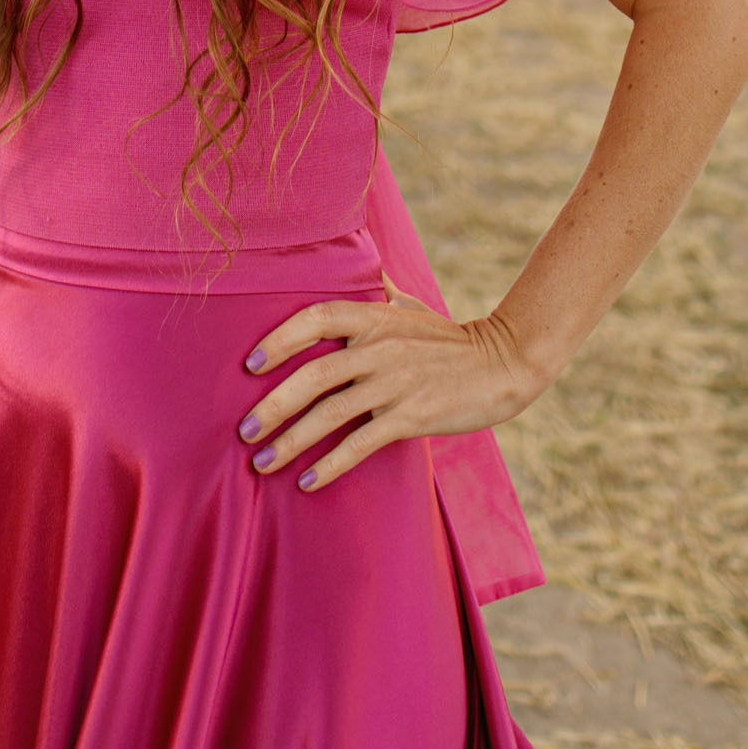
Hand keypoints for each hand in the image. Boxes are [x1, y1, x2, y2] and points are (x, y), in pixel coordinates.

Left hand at [234, 287, 544, 494]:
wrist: (503, 363)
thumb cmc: (449, 338)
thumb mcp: (411, 306)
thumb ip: (377, 292)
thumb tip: (356, 268)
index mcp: (375, 316)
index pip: (317, 316)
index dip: (280, 338)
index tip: (249, 364)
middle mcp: (380, 346)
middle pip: (314, 373)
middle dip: (274, 404)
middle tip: (244, 430)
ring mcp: (396, 382)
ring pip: (331, 412)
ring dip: (292, 440)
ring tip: (261, 463)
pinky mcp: (412, 416)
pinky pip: (361, 443)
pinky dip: (330, 464)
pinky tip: (307, 480)